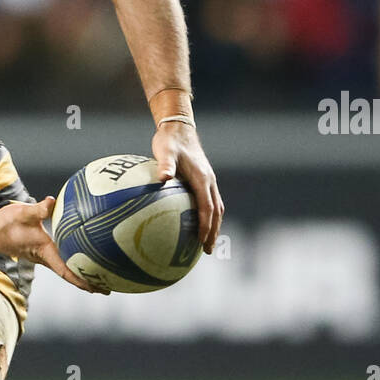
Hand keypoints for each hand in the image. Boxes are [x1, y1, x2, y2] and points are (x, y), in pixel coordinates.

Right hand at [0, 197, 108, 293]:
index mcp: (43, 251)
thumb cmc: (5, 223)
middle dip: (88, 283)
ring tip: (100, 278)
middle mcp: (44, 257)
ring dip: (81, 275)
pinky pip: (60, 262)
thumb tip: (52, 201)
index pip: (65, 271)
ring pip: (65, 270)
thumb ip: (39, 209)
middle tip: (108, 288)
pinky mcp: (40, 251)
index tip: (97, 288)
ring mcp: (42, 256)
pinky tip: (81, 258)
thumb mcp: (23, 213)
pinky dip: (72, 265)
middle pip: (69, 275)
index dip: (81, 280)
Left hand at [152, 123, 223, 252]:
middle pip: (216, 211)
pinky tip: (197, 225)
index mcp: (202, 178)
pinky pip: (209, 202)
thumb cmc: (169, 142)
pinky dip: (208, 216)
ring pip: (216, 207)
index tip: (202, 241)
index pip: (207, 207)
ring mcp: (208, 181)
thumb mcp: (165, 152)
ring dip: (214, 225)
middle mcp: (209, 181)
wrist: (179, 129)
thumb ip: (165, 165)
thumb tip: (163, 178)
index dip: (206, 225)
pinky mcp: (203, 180)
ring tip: (206, 243)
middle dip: (213, 232)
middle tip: (207, 250)